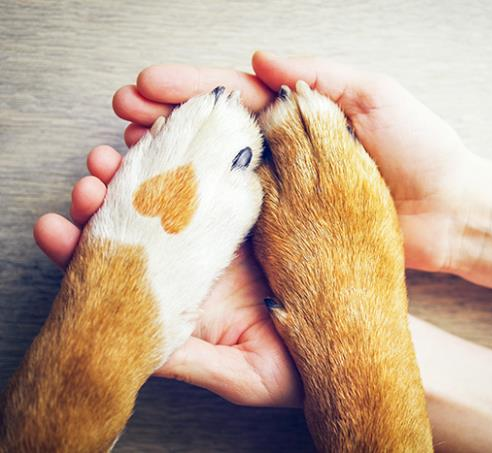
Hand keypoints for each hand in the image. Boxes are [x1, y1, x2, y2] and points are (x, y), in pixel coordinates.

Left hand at [34, 148, 301, 406]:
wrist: (356, 345)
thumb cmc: (299, 368)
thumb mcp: (241, 374)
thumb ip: (189, 360)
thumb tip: (136, 351)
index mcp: (190, 289)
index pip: (129, 263)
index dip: (89, 245)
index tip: (58, 230)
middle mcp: (205, 252)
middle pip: (148, 214)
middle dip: (113, 192)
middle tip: (92, 174)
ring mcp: (238, 225)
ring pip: (183, 183)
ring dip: (148, 162)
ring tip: (122, 151)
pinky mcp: (275, 202)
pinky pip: (239, 169)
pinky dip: (210, 151)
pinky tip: (183, 137)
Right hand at [112, 52, 479, 272]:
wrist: (451, 213)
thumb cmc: (423, 150)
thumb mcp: (375, 95)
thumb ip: (319, 76)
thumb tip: (261, 57)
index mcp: (302, 114)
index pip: (235, 95)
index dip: (189, 88)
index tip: (146, 84)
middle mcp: (288, 150)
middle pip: (215, 133)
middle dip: (166, 121)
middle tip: (121, 117)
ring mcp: (287, 191)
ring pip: (219, 174)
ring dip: (173, 164)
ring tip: (129, 157)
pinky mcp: (292, 230)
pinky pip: (242, 217)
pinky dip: (204, 210)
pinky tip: (172, 206)